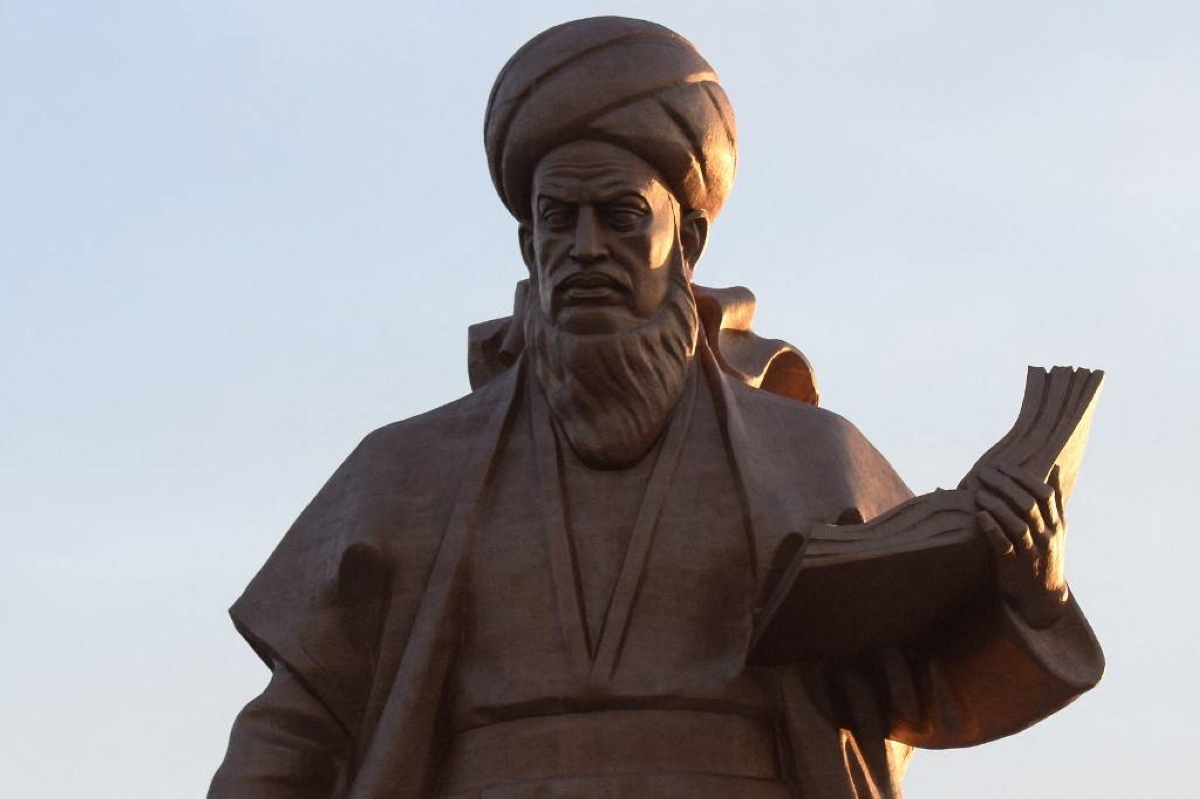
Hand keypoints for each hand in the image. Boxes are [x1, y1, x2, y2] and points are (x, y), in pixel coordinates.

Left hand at [975, 464, 1069, 627]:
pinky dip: (992, 529)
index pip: (1044, 494)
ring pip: (1018, 525)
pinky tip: (980, 516)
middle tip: (984, 473)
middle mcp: (1047, 536)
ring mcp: (1032, 552)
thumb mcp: (1058, 528)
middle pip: (1029, 505)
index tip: (1002, 465)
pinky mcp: (1016, 565)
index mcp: (1056, 524)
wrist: (1044, 597)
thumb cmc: (1047, 555)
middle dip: (1005, 486)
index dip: (1023, 477)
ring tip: (978, 494)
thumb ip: (1055, 500)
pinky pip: (1004, 545)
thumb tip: (1056, 469)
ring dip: (997, 507)